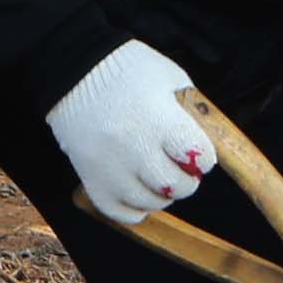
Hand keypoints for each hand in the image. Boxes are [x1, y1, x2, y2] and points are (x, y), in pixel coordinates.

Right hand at [47, 39, 215, 229]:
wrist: (75, 69)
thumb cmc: (129, 70)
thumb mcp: (170, 78)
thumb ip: (191, 112)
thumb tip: (207, 146)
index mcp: (157, 117)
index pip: (198, 156)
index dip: (205, 157)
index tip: (199, 153)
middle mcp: (132, 145)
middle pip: (175, 185)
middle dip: (187, 180)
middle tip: (183, 168)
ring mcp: (107, 165)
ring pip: (149, 203)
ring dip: (162, 194)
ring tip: (159, 175)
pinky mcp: (89, 178)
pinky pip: (120, 212)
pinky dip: (136, 207)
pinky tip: (139, 188)